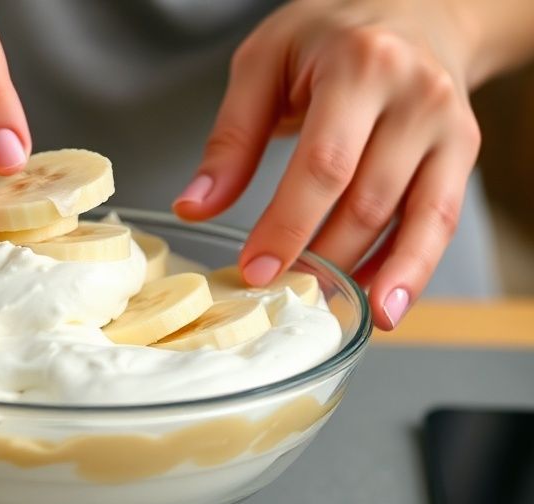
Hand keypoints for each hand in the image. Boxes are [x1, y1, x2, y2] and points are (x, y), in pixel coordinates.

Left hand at [173, 0, 481, 329]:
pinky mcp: (464, 151)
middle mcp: (415, 96)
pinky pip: (440, 220)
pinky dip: (411, 266)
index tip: (256, 269)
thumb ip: (231, 137)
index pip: (323, 164)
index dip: (288, 225)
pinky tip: (380, 298)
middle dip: (323, 257)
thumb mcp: (263, 63)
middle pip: (368, 199)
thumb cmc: (330, 35)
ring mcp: (448, 126)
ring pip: (414, 218)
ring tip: (339, 315)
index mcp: (359, 66)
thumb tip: (196, 206)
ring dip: (374, 275)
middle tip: (283, 294)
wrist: (415, 8)